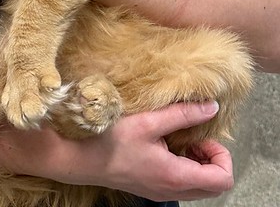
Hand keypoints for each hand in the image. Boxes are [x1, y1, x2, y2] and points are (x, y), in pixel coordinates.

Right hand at [0, 101, 233, 201]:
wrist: (78, 158)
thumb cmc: (110, 139)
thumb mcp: (148, 121)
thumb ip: (182, 114)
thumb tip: (211, 107)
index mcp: (176, 176)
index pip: (222, 179)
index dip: (221, 155)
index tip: (203, 135)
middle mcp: (172, 191)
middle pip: (213, 185)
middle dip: (211, 159)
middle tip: (193, 136)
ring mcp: (161, 193)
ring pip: (198, 186)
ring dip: (196, 163)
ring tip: (178, 138)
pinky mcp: (151, 188)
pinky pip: (181, 184)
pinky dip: (182, 166)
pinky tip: (163, 145)